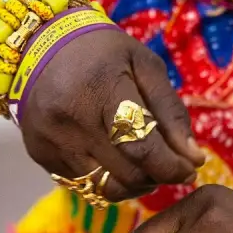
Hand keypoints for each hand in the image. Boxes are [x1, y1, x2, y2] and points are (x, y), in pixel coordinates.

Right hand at [20, 28, 205, 201]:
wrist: (38, 44)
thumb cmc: (101, 51)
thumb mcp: (145, 65)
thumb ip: (171, 112)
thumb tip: (193, 159)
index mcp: (101, 90)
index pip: (142, 147)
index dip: (172, 167)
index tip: (189, 168)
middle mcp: (71, 121)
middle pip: (127, 174)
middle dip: (157, 176)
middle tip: (168, 163)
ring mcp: (51, 142)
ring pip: (106, 188)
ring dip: (134, 184)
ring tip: (143, 164)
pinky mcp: (40, 156)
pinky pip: (84, 185)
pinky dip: (107, 180)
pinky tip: (114, 159)